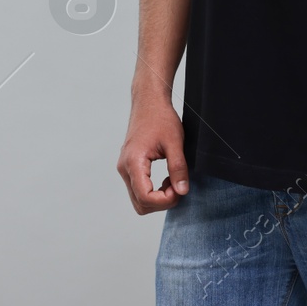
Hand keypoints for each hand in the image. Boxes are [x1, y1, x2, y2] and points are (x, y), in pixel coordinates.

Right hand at [116, 95, 189, 214]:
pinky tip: (166, 179)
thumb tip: (182, 191)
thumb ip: (178, 168)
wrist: (149, 102)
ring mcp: (124, 168)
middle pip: (140, 204)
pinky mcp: (128, 167)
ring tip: (172, 181)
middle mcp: (124, 168)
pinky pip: (138, 190)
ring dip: (158, 198)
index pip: (145, 198)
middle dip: (162, 202)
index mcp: (133, 162)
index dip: (165, 200)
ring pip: (139, 199)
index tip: (179, 189)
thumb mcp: (175, 142)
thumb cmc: (160, 118)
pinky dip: (153, 192)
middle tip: (178, 186)